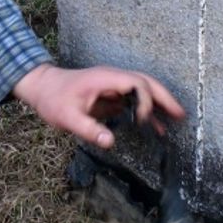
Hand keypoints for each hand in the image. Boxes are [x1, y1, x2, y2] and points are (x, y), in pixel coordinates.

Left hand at [11, 63, 185, 148]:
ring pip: (144, 90)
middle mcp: (113, 79)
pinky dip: (147, 112)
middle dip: (164, 97)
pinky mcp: (112, 95)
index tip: (142, 122)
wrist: (42, 88)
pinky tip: (157, 127)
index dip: (145, 101)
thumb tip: (110, 143)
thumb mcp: (66, 116)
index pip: (136, 83)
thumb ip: (88, 129)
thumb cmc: (53, 99)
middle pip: (146, 83)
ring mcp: (113, 86)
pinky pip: (134, 101)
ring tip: (177, 118)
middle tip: (180, 114)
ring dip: (160, 103)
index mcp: (105, 78)